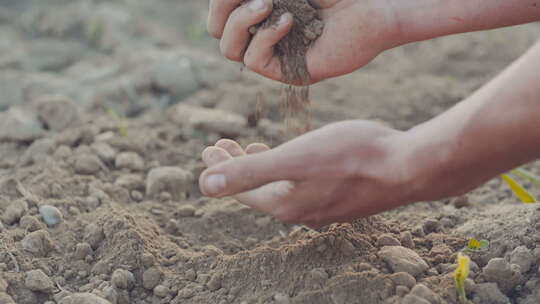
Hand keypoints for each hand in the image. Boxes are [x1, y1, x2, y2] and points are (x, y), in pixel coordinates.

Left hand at [199, 121, 423, 227]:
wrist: (409, 167)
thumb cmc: (353, 157)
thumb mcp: (294, 159)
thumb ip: (249, 172)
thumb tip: (204, 185)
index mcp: (285, 205)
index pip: (241, 189)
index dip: (220, 169)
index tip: (208, 147)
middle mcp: (302, 213)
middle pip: (259, 190)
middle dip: (237, 167)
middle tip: (222, 146)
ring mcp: (325, 208)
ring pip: (282, 187)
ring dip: (262, 168)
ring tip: (253, 148)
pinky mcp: (344, 198)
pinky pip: (303, 186)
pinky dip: (288, 171)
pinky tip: (296, 158)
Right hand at [207, 0, 399, 83]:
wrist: (369, 8)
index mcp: (260, 13)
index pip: (219, 13)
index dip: (220, 1)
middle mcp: (263, 34)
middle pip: (218, 32)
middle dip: (225, 10)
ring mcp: (275, 55)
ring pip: (229, 49)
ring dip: (242, 21)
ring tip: (269, 3)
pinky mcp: (289, 72)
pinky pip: (255, 60)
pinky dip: (265, 37)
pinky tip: (288, 20)